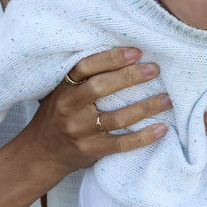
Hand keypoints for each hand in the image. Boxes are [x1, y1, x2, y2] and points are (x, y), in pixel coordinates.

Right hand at [21, 47, 171, 177]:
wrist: (40, 154)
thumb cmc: (56, 119)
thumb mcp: (60, 95)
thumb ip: (82, 81)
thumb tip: (123, 60)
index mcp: (63, 90)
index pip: (85, 68)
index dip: (111, 58)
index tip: (136, 52)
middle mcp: (69, 108)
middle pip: (101, 88)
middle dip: (130, 77)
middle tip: (154, 69)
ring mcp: (80, 131)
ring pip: (117, 117)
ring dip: (145, 107)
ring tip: (167, 99)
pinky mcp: (90, 150)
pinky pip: (121, 144)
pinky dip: (143, 137)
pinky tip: (161, 129)